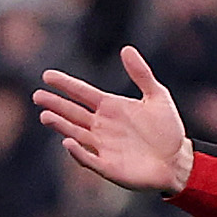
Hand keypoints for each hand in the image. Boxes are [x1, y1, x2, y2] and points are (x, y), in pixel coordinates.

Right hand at [35, 47, 193, 194]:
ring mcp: (103, 147)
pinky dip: (78, 152)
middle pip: (73, 113)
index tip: (47, 76)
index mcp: (111, 108)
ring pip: (76, 134)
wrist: (178, 161)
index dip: (65, 85)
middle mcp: (102, 126)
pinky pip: (89, 159)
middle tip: (38, 96)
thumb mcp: (158, 97)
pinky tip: (68, 141)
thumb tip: (126, 49)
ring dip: (61, 126)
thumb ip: (141, 74)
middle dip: (55, 104)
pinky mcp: (108, 167)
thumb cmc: (167, 130)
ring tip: (46, 116)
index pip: (82, 93)